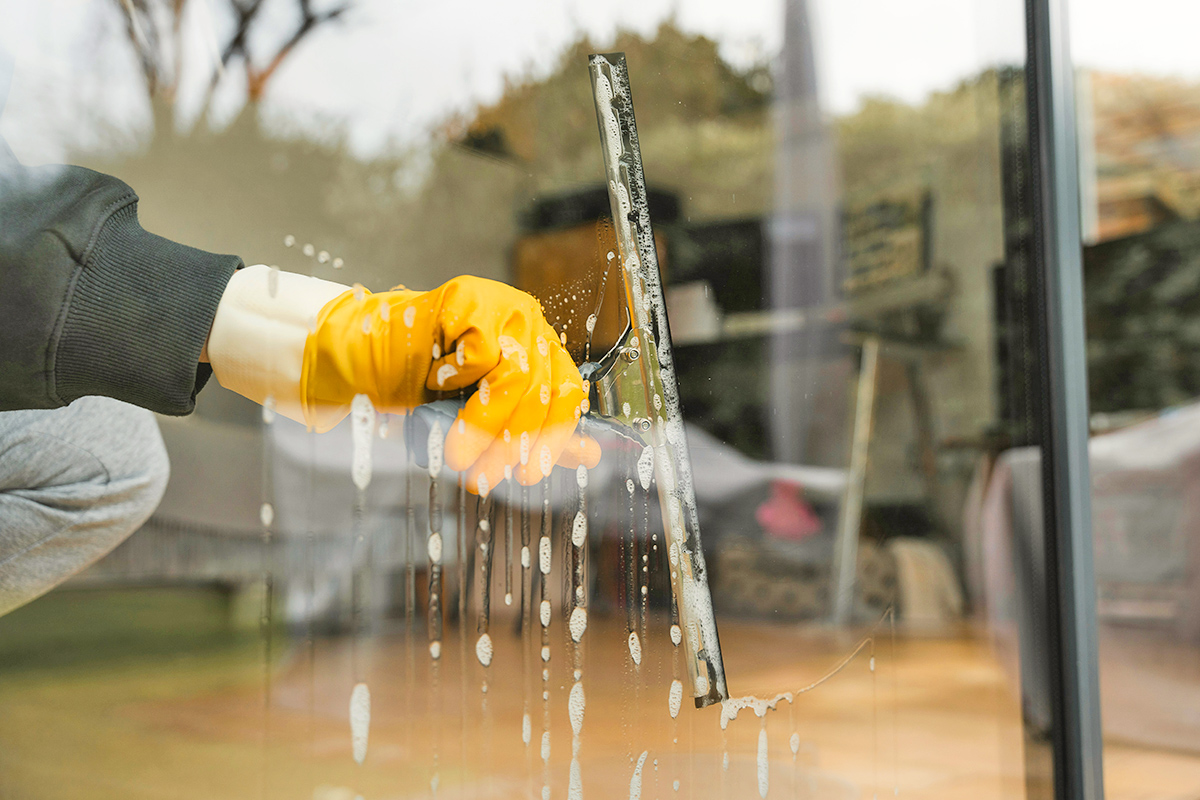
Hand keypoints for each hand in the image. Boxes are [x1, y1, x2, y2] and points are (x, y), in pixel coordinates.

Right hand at [303, 275, 599, 493]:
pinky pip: (478, 354)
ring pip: (515, 376)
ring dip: (484, 424)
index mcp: (542, 349)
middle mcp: (530, 324)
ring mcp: (502, 306)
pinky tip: (435, 384)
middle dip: (511, 442)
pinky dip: (456, 380)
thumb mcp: (485, 419)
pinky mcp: (471, 297)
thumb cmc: (427, 387)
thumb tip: (589, 457)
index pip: (568, 392)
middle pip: (541, 389)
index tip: (528, 474)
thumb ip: (535, 433)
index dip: (553, 436)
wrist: (370, 355)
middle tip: (482, 477)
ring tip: (456, 454)